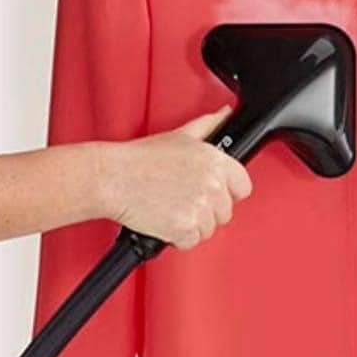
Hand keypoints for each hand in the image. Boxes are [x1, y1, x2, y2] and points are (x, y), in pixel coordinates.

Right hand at [96, 109, 252, 250]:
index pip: (243, 186)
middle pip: (225, 212)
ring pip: (208, 229)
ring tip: (170, 208)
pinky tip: (164, 219)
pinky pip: (192, 242)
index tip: (212, 192)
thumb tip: (223, 114)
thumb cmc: (140, 159)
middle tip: (182, 199)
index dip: (227, 192)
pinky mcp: (185, 228)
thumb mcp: (179, 135)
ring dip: (191, 225)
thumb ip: (207, 126)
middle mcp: (212, 184)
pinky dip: (178, 238)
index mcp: (215, 160)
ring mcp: (200, 207)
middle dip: (206, 211)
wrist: (113, 178)